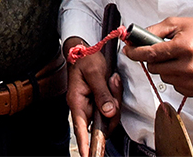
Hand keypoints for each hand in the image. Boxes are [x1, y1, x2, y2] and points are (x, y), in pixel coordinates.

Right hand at [65, 38, 121, 156]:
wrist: (83, 48)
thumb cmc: (85, 58)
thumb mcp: (94, 73)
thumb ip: (102, 93)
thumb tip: (109, 112)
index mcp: (77, 101)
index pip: (81, 128)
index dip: (85, 144)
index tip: (88, 156)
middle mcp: (83, 106)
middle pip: (101, 123)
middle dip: (112, 110)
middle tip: (113, 85)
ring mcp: (91, 104)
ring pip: (108, 115)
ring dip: (115, 99)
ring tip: (112, 80)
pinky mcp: (98, 101)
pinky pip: (111, 107)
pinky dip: (115, 96)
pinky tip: (113, 82)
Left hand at [122, 17, 192, 99]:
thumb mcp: (178, 24)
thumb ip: (155, 30)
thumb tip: (135, 37)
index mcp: (184, 47)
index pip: (152, 53)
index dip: (136, 52)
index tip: (128, 51)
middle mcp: (191, 66)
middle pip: (156, 69)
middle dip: (154, 60)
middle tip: (163, 53)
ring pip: (165, 80)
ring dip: (166, 70)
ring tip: (178, 60)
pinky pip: (178, 89)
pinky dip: (178, 80)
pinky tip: (187, 70)